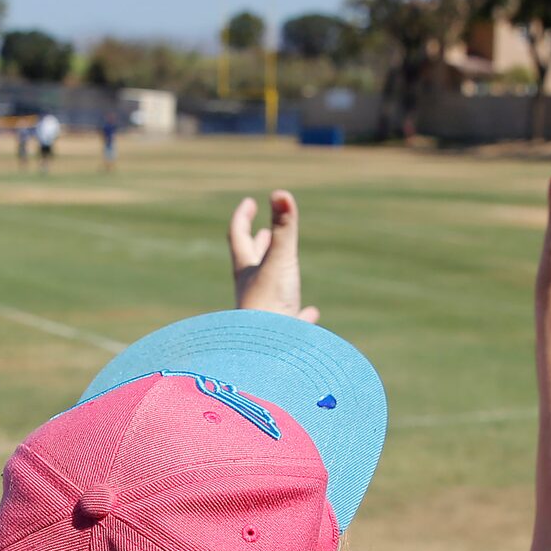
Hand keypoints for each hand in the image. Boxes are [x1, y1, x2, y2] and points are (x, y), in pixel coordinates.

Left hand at [228, 190, 317, 323]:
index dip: (243, 217)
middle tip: (261, 231)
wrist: (266, 357)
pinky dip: (301, 315)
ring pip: (270, 292)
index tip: (250, 202)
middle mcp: (252, 291)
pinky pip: (291, 323)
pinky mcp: (281, 335)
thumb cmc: (269, 307)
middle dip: (257, 244)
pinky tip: (311, 314)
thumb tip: (281, 193)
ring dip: (278, 277)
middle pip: (251, 263)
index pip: (239, 237)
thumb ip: (284, 228)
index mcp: (246, 271)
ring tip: (286, 270)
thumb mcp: (280, 261)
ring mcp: (264, 314)